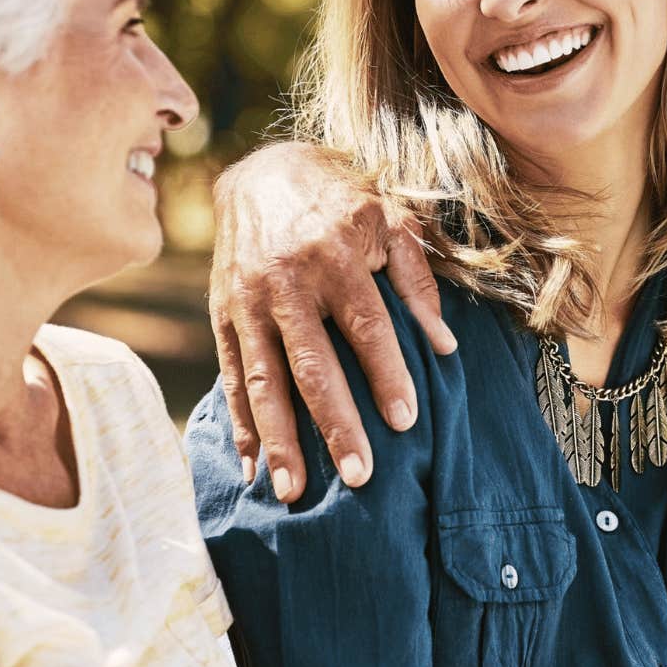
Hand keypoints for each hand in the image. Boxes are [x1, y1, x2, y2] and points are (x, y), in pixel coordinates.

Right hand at [208, 142, 456, 501]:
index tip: (405, 422)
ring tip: (294, 493)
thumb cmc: (342, 202)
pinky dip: (241, 426)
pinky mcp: (221, 316)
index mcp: (336, 255)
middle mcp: (287, 282)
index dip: (385, 374)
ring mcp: (248, 302)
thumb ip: (418, 281)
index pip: (366, 325)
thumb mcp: (391, 220)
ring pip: (264, 381)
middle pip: (312, 365)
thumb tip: (444, 345)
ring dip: (279, 441)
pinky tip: (253, 469)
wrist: (263, 173)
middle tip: (358, 478)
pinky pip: (233, 378)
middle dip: (335, 424)